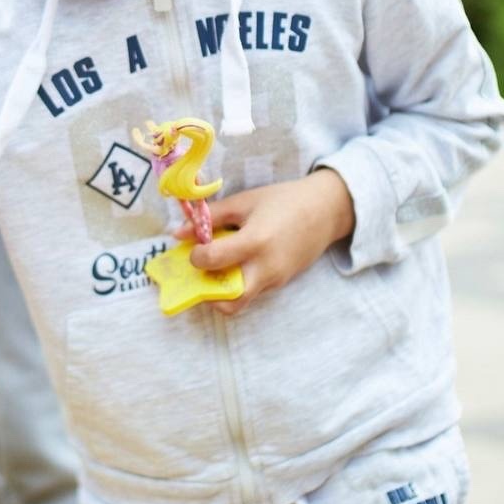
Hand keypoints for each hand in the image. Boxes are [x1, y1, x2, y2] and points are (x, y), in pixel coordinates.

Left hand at [181, 169, 355, 315]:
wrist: (326, 211)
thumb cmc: (283, 201)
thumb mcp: (245, 202)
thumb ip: (211, 217)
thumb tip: (178, 232)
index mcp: (254, 242)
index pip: (212, 261)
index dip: (196, 255)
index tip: (197, 245)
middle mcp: (265, 268)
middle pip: (227, 302)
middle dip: (207, 292)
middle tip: (202, 270)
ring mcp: (275, 280)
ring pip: (240, 302)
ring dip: (221, 292)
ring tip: (218, 267)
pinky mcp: (280, 284)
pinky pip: (252, 292)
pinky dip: (238, 284)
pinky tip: (237, 263)